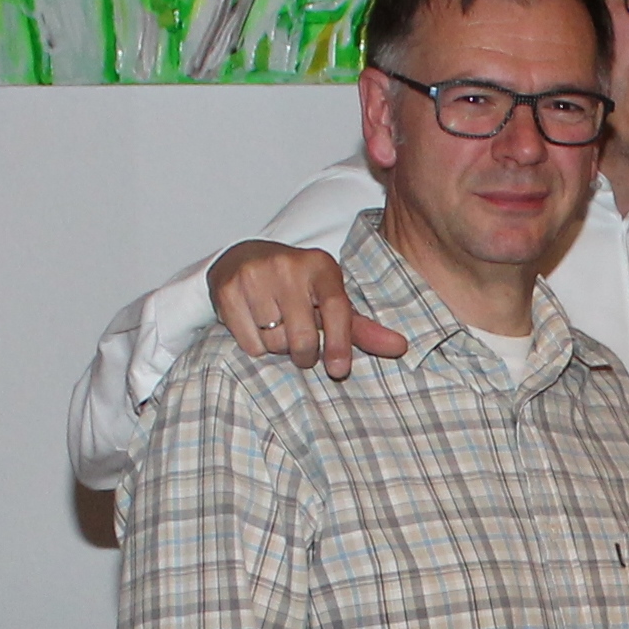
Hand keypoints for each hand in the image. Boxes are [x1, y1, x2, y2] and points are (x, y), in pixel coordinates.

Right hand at [208, 240, 407, 379]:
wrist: (244, 258)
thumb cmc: (300, 290)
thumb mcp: (333, 303)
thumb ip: (364, 329)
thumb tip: (402, 348)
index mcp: (322, 266)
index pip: (337, 312)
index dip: (339, 345)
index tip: (339, 370)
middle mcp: (287, 265)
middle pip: (302, 338)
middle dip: (304, 353)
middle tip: (301, 345)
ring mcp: (254, 274)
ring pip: (274, 343)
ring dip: (278, 348)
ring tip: (277, 327)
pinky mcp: (226, 288)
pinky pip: (249, 342)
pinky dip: (255, 346)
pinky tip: (256, 325)